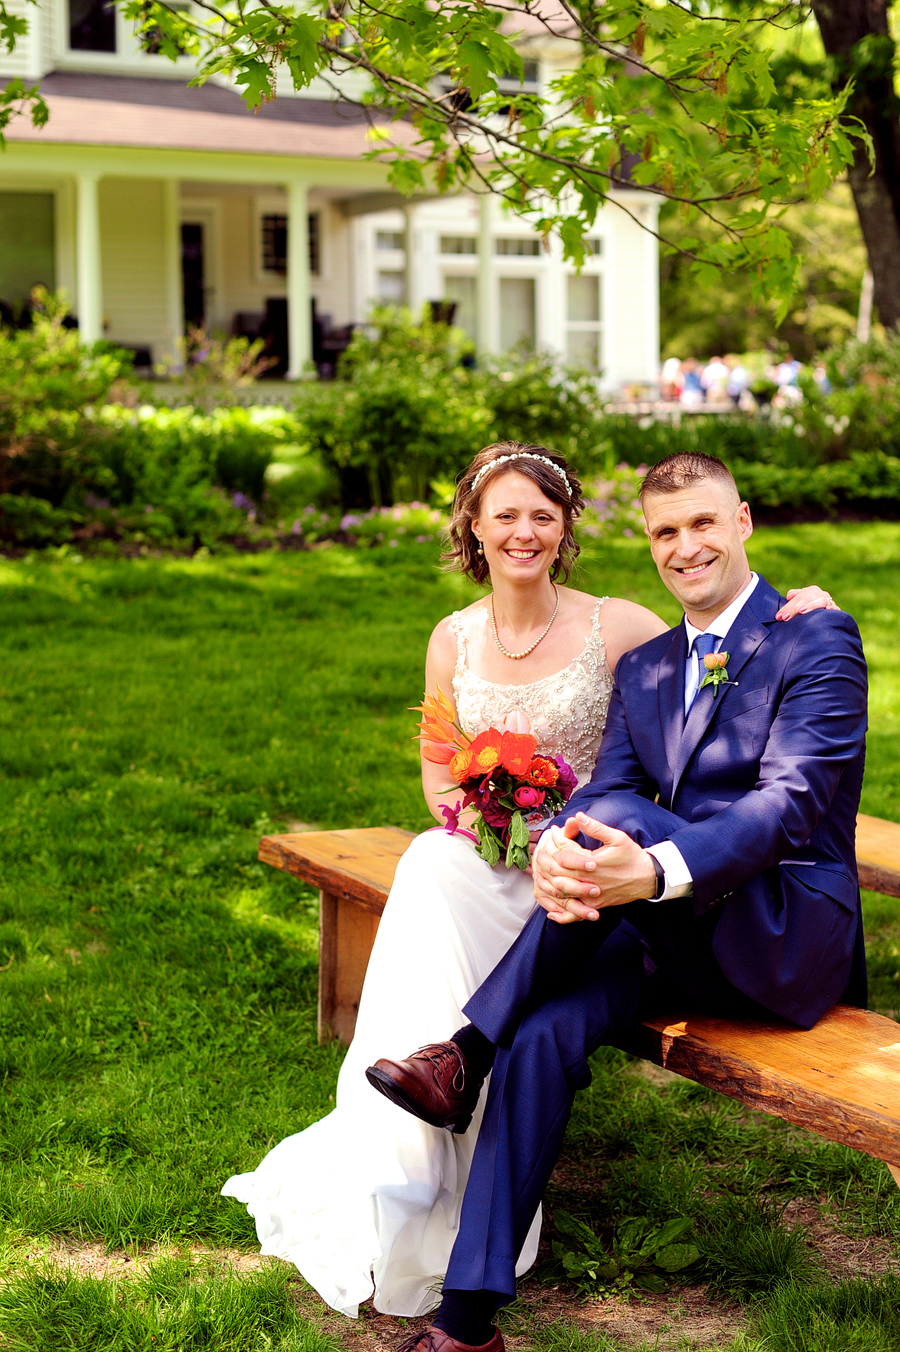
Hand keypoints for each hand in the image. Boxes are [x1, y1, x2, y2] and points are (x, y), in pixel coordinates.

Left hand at [532, 813, 656, 923]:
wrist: (647, 878)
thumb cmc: (632, 856)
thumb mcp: (617, 838)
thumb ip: (595, 828)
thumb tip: (578, 816)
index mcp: (592, 863)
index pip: (564, 852)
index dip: (556, 839)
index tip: (554, 831)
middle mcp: (589, 881)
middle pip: (557, 872)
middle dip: (545, 859)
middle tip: (540, 849)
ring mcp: (590, 895)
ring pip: (561, 891)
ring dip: (547, 882)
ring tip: (540, 871)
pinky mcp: (594, 905)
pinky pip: (573, 912)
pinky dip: (560, 912)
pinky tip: (550, 908)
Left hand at [775, 585, 838, 620]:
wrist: (829, 614)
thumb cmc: (810, 607)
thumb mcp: (802, 601)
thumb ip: (794, 598)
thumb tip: (789, 596)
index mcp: (811, 591)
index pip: (797, 597)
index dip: (787, 606)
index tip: (779, 616)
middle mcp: (820, 594)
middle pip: (806, 599)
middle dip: (794, 608)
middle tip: (785, 618)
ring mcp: (829, 601)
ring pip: (820, 602)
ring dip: (811, 606)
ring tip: (801, 611)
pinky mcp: (837, 610)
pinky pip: (836, 609)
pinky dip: (833, 609)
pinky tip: (828, 610)